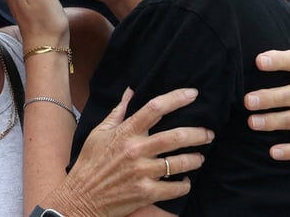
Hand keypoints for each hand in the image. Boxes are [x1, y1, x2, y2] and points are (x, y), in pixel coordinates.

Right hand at [41, 88, 212, 216]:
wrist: (81, 197)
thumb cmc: (90, 164)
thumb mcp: (99, 133)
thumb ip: (118, 112)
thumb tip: (130, 91)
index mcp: (125, 132)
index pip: (155, 108)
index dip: (177, 99)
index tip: (193, 95)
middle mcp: (135, 150)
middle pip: (175, 136)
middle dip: (198, 134)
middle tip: (209, 134)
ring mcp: (141, 173)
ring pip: (179, 162)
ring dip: (195, 159)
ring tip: (200, 158)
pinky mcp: (145, 193)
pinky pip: (175, 188)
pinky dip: (185, 184)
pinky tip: (186, 181)